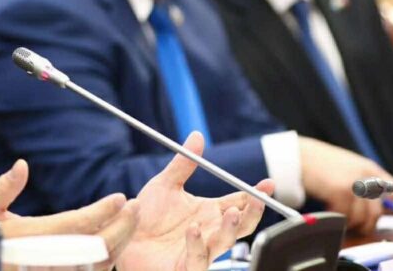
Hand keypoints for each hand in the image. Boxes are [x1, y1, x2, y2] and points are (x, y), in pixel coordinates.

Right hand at [0, 159, 138, 260]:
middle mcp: (45, 262)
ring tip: (130, 222)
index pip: (77, 225)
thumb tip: (22, 165)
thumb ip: (3, 189)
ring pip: (98, 266)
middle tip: (134, 208)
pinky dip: (106, 261)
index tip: (120, 197)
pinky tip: (115, 243)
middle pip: (96, 249)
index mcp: (30, 238)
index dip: (102, 212)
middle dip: (121, 228)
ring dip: (119, 244)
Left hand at [116, 132, 270, 270]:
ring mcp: (200, 250)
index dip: (255, 194)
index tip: (268, 183)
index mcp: (209, 212)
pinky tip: (193, 229)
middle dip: (252, 212)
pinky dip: (197, 244)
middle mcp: (209, 232)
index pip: (239, 202)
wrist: (125, 238)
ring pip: (224, 243)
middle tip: (257, 199)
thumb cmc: (147, 215)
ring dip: (230, 228)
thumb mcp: (165, 185)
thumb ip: (183, 164)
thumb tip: (198, 135)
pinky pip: (197, 259)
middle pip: (240, 224)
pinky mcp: (185, 266)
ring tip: (231, 212)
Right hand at [299, 137, 388, 232]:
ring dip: (351, 224)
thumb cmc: (316, 161)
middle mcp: (366, 176)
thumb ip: (362, 180)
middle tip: (355, 226)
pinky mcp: (341, 192)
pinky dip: (338, 220)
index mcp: (369, 168)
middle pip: (377, 212)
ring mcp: (354, 184)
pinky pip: (346, 217)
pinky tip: (329, 212)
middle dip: (365, 223)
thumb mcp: (346, 165)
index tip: (388, 214)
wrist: (296, 155)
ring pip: (362, 218)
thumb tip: (373, 201)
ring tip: (339, 220)